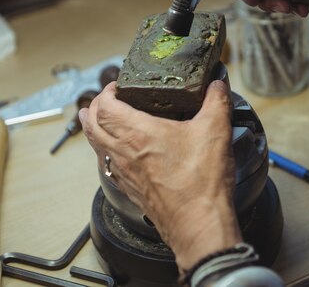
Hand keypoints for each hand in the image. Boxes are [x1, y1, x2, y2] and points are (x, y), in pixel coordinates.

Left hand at [80, 80, 241, 269]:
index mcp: (137, 133)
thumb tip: (216, 85)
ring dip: (94, 130)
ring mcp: (124, 174)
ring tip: (99, 121)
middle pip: (91, 125)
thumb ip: (217, 101)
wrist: (198, 224)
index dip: (106, 91)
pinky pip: (107, 166)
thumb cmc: (200, 183)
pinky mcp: (131, 190)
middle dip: (93, 108)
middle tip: (104, 99)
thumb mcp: (215, 130)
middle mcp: (123, 153)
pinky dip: (105, 152)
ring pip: (96, 147)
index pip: (104, 106)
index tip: (117, 85)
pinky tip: (118, 154)